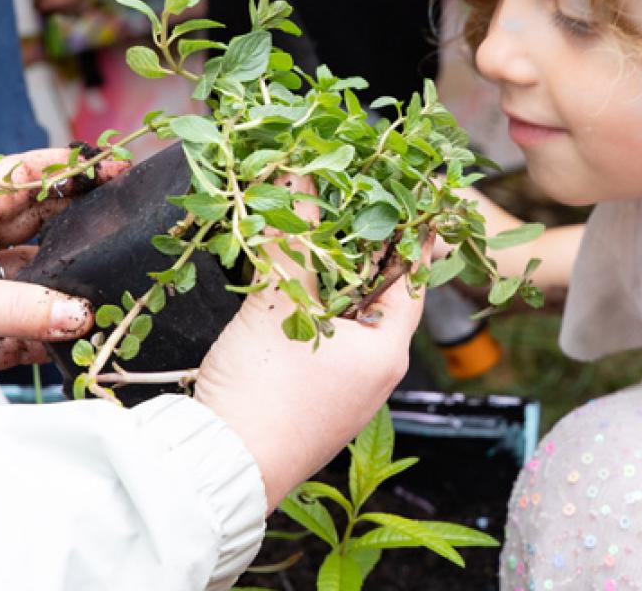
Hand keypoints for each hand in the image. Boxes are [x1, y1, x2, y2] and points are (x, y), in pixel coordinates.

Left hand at [0, 148, 125, 440]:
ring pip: (42, 284)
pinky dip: (53, 339)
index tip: (114, 167)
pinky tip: (78, 342)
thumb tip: (82, 312)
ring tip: (115, 292)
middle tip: (128, 228)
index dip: (69, 170)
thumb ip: (20, 307)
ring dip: (72, 291)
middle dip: (82, 227)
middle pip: (43, 228)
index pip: (25, 179)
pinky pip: (30, 334)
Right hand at [194, 177, 428, 509]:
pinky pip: (323, 338)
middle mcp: (375, 373)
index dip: (413, 234)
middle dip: (364, 249)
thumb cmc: (265, 390)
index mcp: (386, 352)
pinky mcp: (311, 398)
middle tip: (357, 200)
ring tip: (320, 230)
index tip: (419, 197)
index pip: (412, 279)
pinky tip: (289, 283)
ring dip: (334, 277)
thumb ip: (292, 238)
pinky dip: (313, 306)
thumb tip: (298, 172)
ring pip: (346, 316)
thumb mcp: (279, 304)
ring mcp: (344, 390)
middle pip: (378, 295)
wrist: (222, 468)